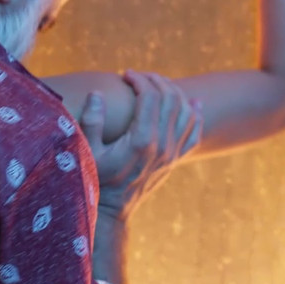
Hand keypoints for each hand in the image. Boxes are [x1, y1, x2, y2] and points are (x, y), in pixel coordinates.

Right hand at [83, 71, 203, 221]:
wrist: (114, 209)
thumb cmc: (96, 179)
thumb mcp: (87, 151)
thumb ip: (92, 121)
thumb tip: (98, 94)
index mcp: (142, 140)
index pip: (150, 97)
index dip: (139, 80)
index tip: (126, 74)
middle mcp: (162, 145)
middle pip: (170, 99)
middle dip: (156, 80)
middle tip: (140, 76)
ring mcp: (172, 153)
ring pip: (186, 112)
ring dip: (174, 92)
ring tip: (158, 84)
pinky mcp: (176, 159)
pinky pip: (195, 133)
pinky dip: (196, 115)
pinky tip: (194, 102)